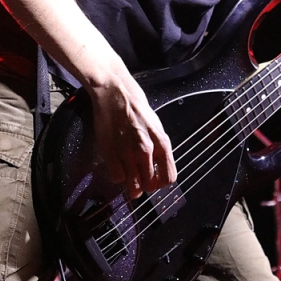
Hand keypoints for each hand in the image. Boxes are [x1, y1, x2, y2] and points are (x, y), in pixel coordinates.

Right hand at [87, 73, 175, 199]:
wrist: (115, 93)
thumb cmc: (136, 108)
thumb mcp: (156, 127)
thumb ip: (159, 149)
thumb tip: (158, 167)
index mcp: (161, 143)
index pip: (169, 177)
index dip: (162, 183)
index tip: (156, 182)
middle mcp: (146, 150)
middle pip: (150, 184)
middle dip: (145, 186)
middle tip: (140, 182)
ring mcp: (128, 153)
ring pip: (133, 185)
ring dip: (131, 186)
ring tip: (129, 179)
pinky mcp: (110, 152)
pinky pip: (117, 177)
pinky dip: (118, 177)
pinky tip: (118, 168)